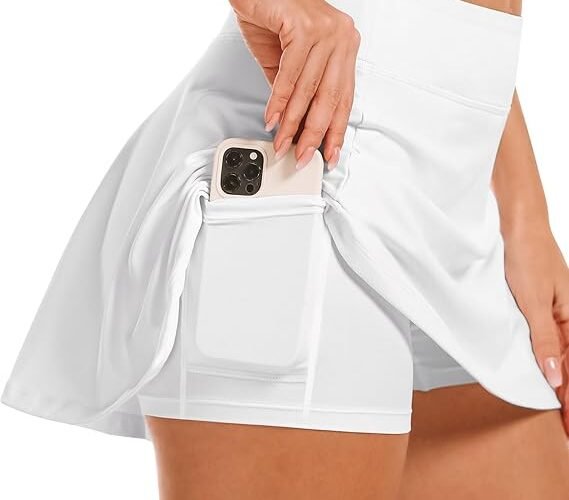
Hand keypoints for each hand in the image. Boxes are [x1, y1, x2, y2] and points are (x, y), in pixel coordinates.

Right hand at [229, 0, 360, 168]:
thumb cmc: (273, 17)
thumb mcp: (287, 60)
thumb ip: (295, 91)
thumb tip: (296, 126)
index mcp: (344, 45)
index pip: (344, 96)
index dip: (336, 129)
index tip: (331, 153)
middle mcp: (341, 36)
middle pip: (330, 97)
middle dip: (314, 133)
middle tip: (304, 156)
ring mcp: (326, 30)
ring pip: (309, 89)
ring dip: (293, 123)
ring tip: (284, 142)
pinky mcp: (304, 27)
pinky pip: (290, 75)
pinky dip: (279, 101)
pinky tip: (273, 118)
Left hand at [503, 226, 568, 435]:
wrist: (517, 226)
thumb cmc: (527, 255)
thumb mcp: (532, 302)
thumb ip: (543, 339)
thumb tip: (553, 376)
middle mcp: (566, 316)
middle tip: (567, 424)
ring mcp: (553, 310)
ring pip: (560, 353)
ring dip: (560, 379)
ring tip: (560, 406)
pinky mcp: (537, 304)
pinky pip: (548, 338)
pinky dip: (548, 357)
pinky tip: (545, 369)